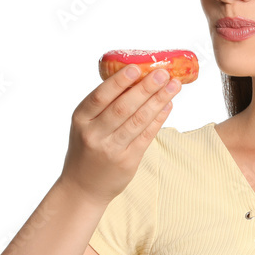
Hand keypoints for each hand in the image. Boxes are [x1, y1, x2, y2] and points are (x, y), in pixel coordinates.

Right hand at [59, 64, 179, 206]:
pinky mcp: (127, 160)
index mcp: (80, 119)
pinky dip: (159, 119)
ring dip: (158, 101)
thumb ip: (104, 105)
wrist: (83, 187)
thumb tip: (136, 77)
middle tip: (163, 73)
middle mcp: (94, 133)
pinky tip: (169, 106)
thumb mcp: (85, 125)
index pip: (100, 96)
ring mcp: (111, 148)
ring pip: (138, 120)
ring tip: (173, 86)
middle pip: (123, 107)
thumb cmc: (87, 148)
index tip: (136, 67)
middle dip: (146, 88)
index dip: (119, 81)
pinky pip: (146, 136)